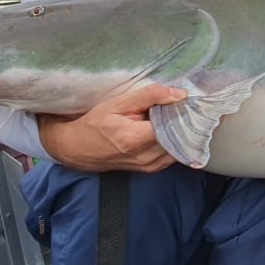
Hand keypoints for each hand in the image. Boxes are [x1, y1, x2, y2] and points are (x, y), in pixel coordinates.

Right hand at [37, 84, 185, 172]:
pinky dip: (175, 142)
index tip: (186, 102)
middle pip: (180, 138)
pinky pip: (173, 155)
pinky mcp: (152, 169)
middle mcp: (146, 157)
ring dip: (181, 133)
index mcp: (136, 139)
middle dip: (184, 122)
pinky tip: (168, 130)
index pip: (174, 126)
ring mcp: (150, 167)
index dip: (184, 113)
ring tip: (174, 118)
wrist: (77, 149)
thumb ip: (150, 96)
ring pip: (179, 148)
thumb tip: (180, 95)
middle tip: (183, 107)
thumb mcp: (119, 103)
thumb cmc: (95, 124)